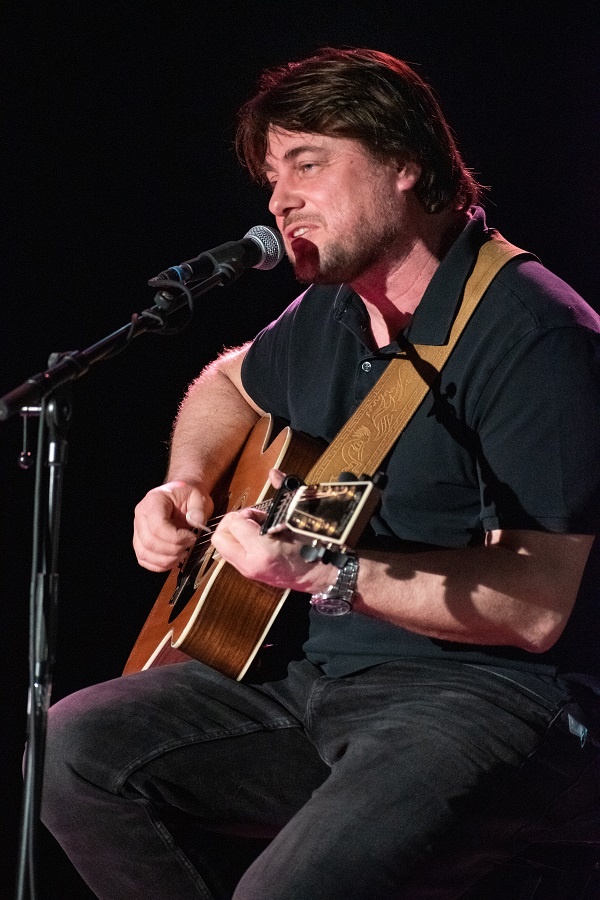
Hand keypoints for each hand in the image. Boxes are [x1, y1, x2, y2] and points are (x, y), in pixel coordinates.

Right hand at [133, 480, 213, 571]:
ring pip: (144, 553)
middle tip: (189, 546)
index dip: (176, 537)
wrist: (182, 497)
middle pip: (149, 542)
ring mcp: (138, 530)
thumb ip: (198, 509)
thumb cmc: (188, 496)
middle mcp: (141, 516)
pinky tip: (173, 560)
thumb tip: (197, 522)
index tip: (192, 537)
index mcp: (153, 501)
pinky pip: (143, 559)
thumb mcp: (198, 497)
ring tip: (183, 554)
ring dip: (166, 560)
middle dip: (172, 550)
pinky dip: (159, 565)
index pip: (157, 526)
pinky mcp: (141, 542)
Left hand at [211, 469, 336, 593]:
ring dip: (234, 533)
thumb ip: (284, 494)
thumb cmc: (313, 545)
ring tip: (254, 530)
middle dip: (232, 523)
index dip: (245, 514)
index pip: (235, 524)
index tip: (260, 514)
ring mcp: (248, 571)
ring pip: (222, 547)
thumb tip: (274, 473)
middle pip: (220, 537)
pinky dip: (238, 542)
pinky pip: (230, 554)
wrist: (320, 573)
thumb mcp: (299, 516)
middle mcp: (250, 563)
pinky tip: (256, 539)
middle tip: (250, 520)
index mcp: (263, 549)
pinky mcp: (249, 573)